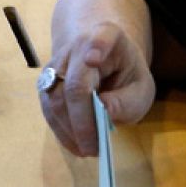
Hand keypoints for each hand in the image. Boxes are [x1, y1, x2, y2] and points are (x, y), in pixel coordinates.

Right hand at [40, 20, 156, 156]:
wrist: (102, 59)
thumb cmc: (125, 74)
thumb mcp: (141, 87)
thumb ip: (128, 100)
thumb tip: (104, 110)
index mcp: (107, 36)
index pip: (101, 38)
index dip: (96, 47)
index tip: (93, 58)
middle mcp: (76, 46)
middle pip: (73, 85)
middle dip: (82, 121)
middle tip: (95, 148)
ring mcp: (56, 63)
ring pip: (54, 100)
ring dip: (70, 130)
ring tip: (89, 149)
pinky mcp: (44, 82)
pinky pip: (48, 109)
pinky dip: (62, 131)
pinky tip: (77, 145)